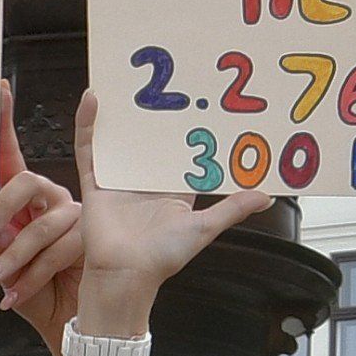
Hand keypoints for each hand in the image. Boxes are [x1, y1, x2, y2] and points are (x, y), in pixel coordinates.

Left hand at [0, 83, 82, 349]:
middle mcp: (50, 199)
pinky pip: (56, 253)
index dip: (3, 122)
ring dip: (14, 257)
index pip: (10, 155)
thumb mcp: (2, 265)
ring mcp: (73, 215)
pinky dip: (29, 280)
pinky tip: (12, 298)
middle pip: (26, 181)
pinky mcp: (88, 238)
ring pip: (42, 226)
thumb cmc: (31, 290)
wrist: (62, 323)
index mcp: (24, 198)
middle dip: (0, 207)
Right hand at [72, 87, 275, 324]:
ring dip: (121, 113)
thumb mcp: (205, 228)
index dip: (191, 129)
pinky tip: (93, 99)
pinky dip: (89, 125)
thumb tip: (266, 195)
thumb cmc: (162, 258)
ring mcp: (118, 181)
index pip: (183, 152)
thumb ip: (232, 208)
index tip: (202, 101)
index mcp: (171, 191)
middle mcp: (144, 182)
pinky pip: (90, 149)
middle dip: (156, 113)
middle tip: (167, 79)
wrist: (125, 276)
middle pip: (149, 140)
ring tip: (127, 82)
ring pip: (119, 139)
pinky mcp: (95, 183)